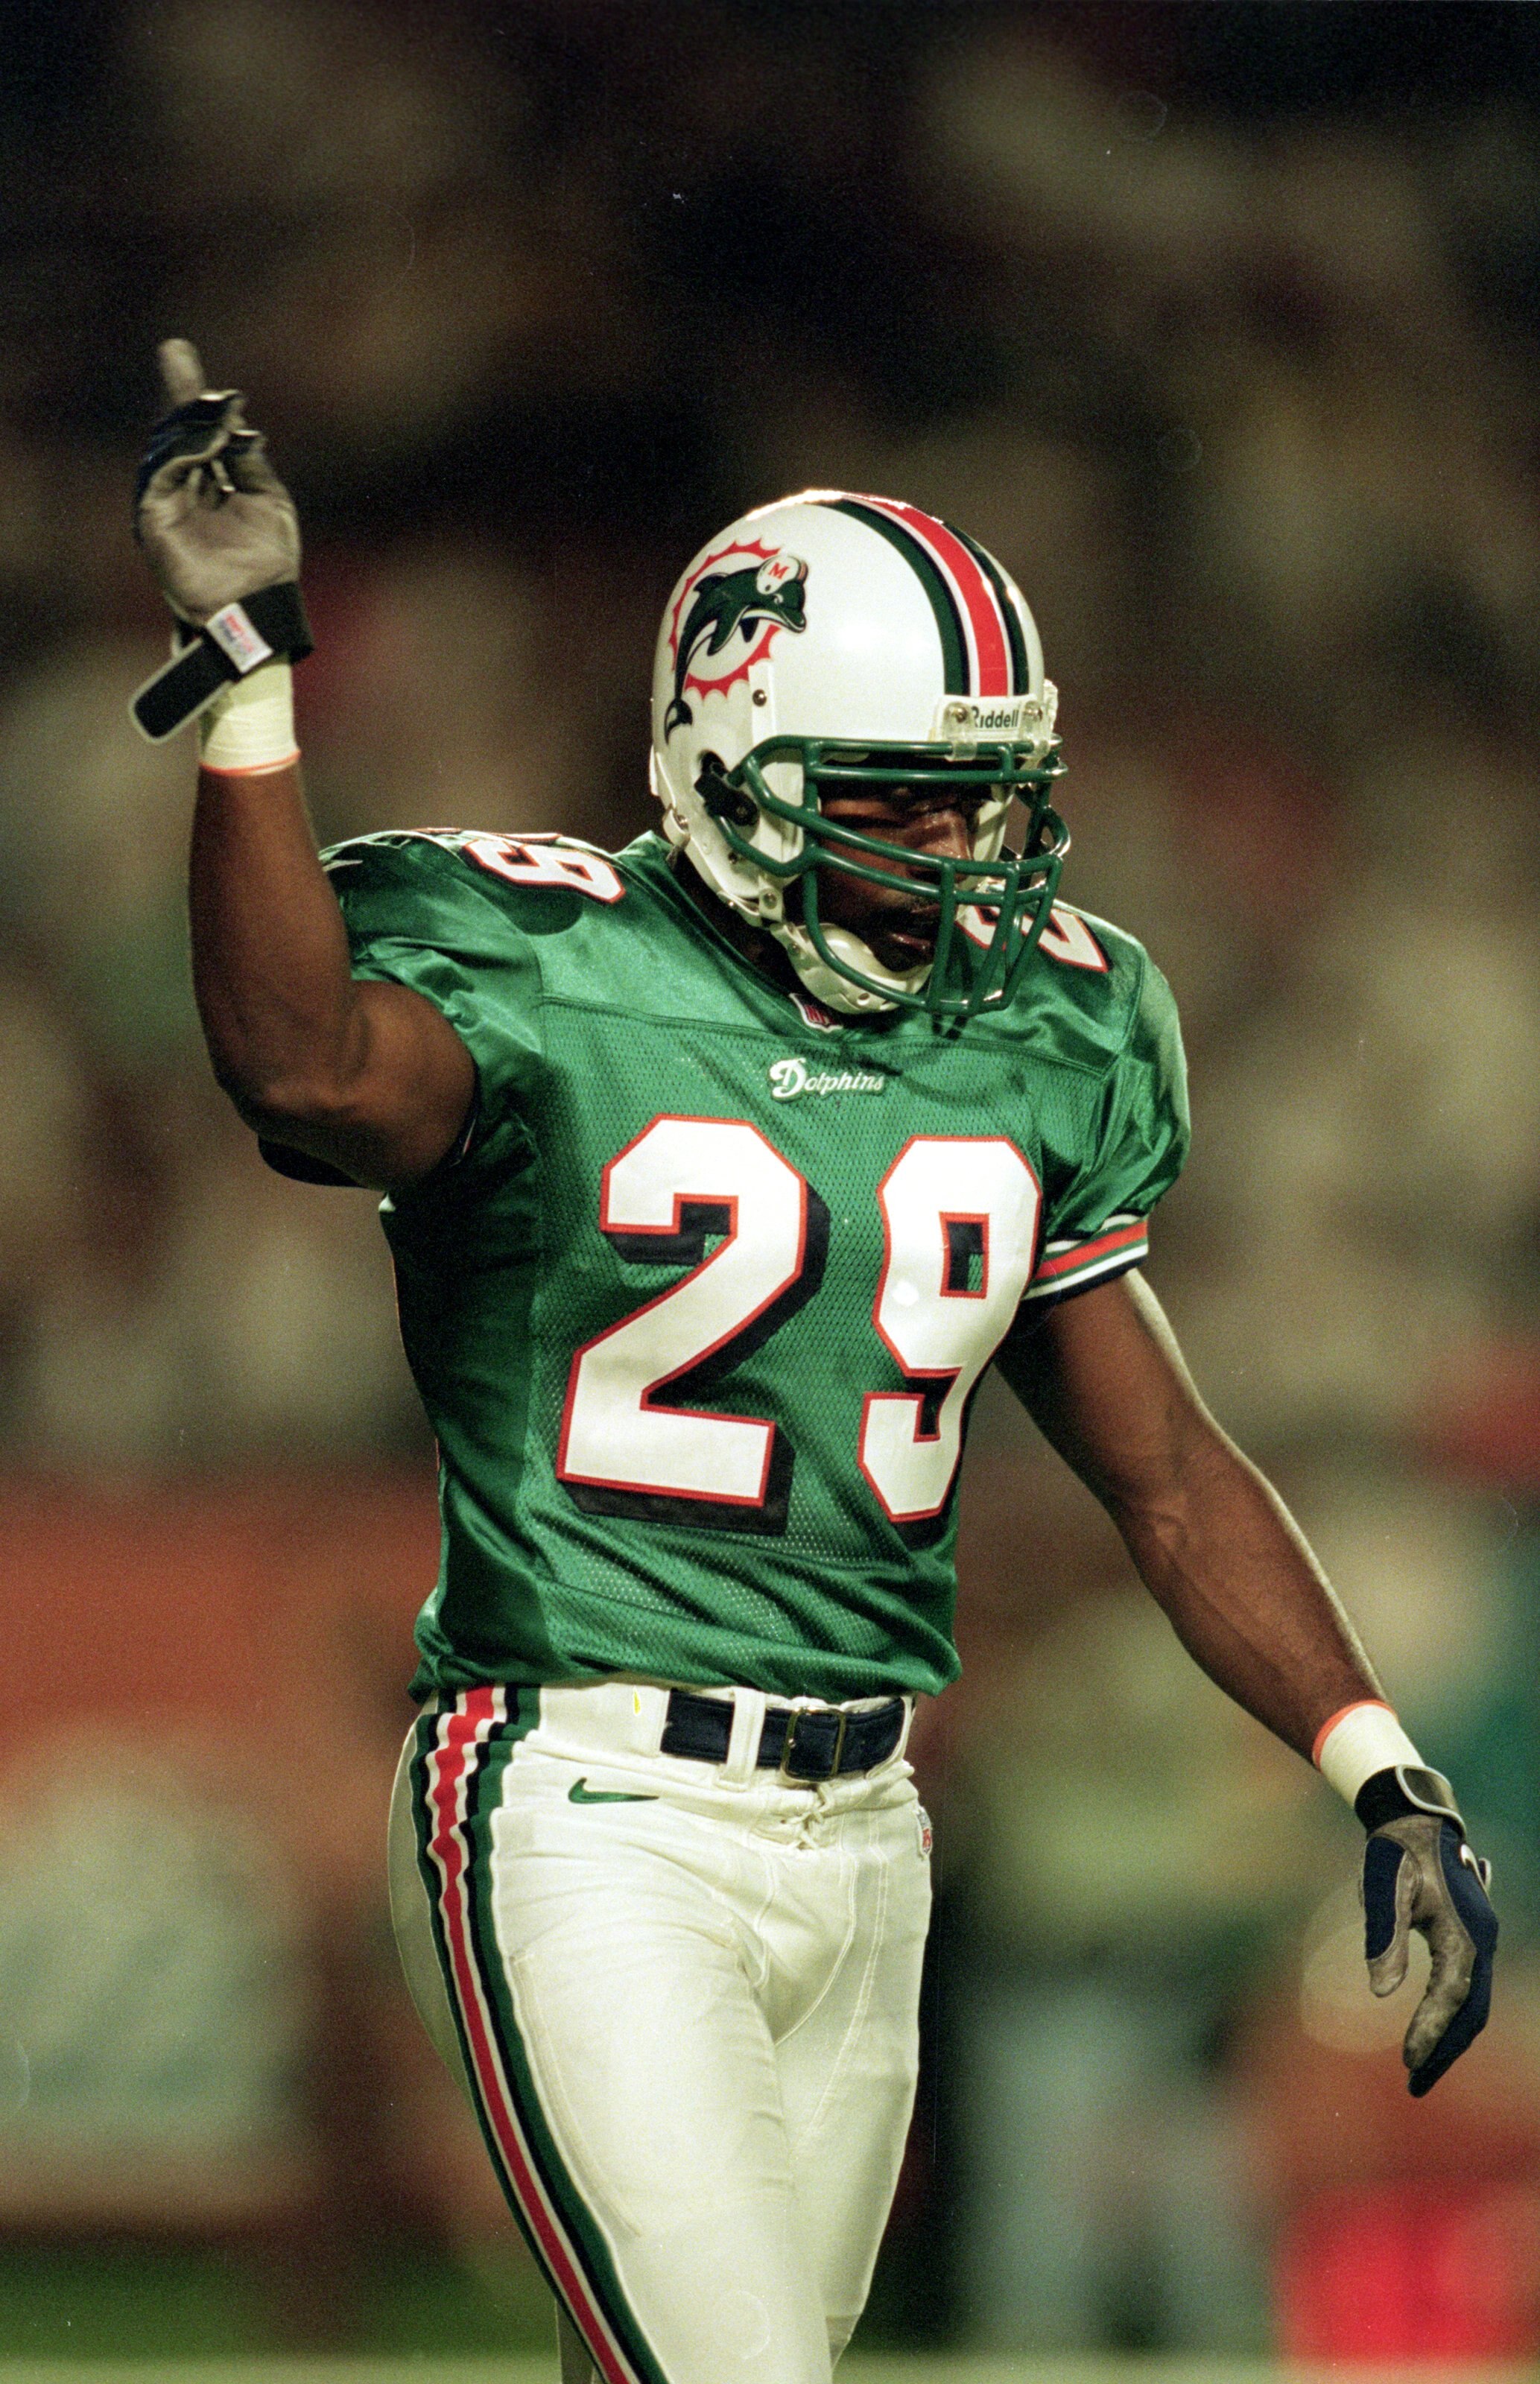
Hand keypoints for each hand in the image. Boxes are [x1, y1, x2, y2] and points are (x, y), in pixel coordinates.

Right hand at [134, 340, 299, 624]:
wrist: (258, 606)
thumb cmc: (267, 562)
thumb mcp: (268, 499)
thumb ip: (249, 460)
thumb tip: (238, 421)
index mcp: (211, 480)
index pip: (197, 429)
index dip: (191, 394)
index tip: (178, 353)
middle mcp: (185, 487)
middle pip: (176, 430)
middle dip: (179, 394)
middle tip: (178, 357)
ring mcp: (166, 502)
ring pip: (166, 447)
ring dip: (187, 421)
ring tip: (211, 404)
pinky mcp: (153, 519)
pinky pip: (161, 475)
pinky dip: (181, 453)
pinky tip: (206, 440)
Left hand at [1364, 1811, 1495, 2095]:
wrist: (1414, 1820)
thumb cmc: (1395, 1851)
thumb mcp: (1383, 1888)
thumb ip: (1384, 1937)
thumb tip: (1380, 1992)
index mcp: (1464, 1932)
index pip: (1451, 1996)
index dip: (1431, 2031)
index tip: (1407, 2063)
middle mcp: (1481, 1941)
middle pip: (1471, 2010)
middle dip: (1445, 2050)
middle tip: (1415, 2086)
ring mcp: (1480, 1940)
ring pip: (1474, 2004)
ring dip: (1450, 2039)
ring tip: (1419, 2072)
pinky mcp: (1469, 1938)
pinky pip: (1467, 1989)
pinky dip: (1452, 2017)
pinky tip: (1431, 2035)